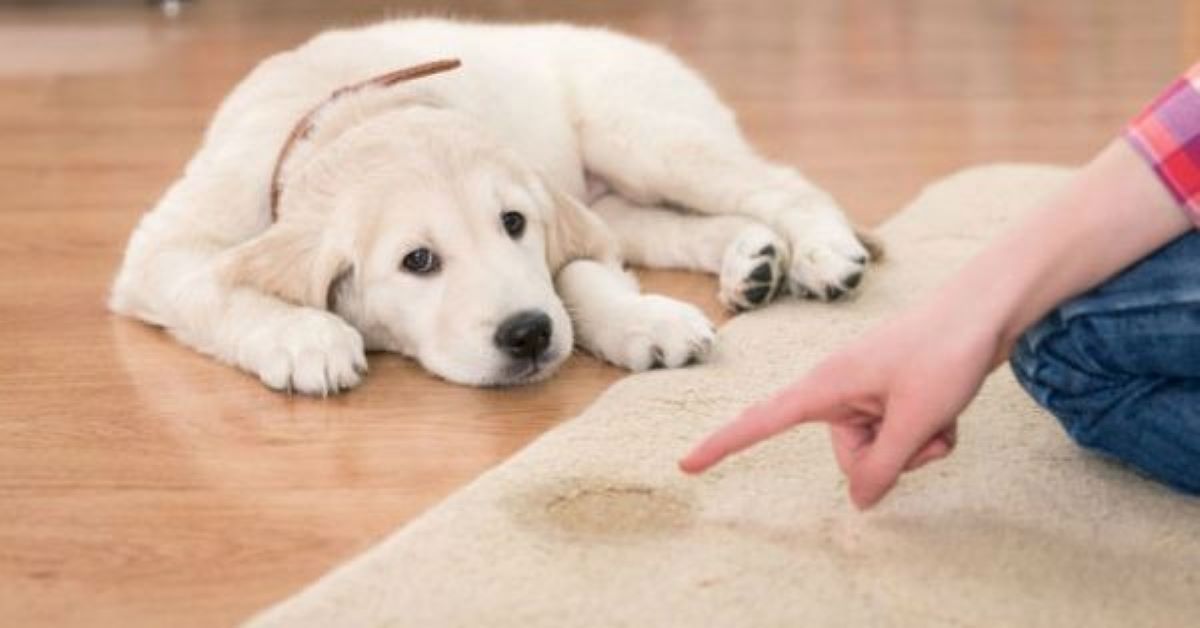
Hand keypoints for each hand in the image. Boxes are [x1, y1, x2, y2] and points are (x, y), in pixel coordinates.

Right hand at [679, 302, 1000, 508]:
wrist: (987, 309)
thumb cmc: (945, 353)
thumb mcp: (915, 421)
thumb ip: (883, 467)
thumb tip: (860, 502)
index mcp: (826, 386)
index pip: (761, 421)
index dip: (723, 445)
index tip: (686, 464)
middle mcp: (839, 390)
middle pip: (850, 458)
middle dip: (892, 458)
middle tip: (925, 425)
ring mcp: (868, 393)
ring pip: (882, 451)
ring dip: (917, 445)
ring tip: (941, 412)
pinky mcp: (891, 394)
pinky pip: (901, 436)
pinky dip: (928, 433)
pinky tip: (949, 409)